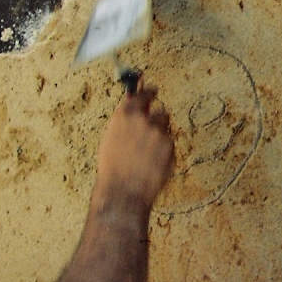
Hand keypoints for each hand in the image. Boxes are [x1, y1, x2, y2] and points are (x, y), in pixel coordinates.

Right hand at [95, 81, 174, 213]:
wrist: (123, 189)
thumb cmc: (112, 166)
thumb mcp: (112, 136)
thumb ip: (125, 118)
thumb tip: (133, 100)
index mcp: (125, 114)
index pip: (144, 94)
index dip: (150, 92)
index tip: (154, 91)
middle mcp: (142, 119)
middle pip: (160, 112)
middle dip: (157, 122)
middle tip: (152, 133)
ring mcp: (158, 132)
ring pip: (166, 129)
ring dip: (161, 136)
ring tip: (147, 154)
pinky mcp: (169, 146)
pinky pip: (170, 145)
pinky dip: (164, 152)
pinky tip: (152, 163)